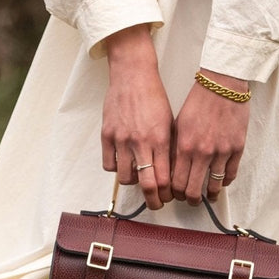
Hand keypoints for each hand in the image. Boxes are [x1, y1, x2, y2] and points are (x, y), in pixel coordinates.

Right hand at [100, 25, 172, 209]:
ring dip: (133, 181)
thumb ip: (169, 148)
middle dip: (153, 200)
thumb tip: (171, 173)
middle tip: (155, 203)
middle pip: (146, 184)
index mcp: (159, 139)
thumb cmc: (154, 97)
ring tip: (138, 176)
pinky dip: (116, 167)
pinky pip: (109, 164)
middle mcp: (140, 142)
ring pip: (125, 177)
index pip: (163, 179)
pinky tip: (123, 161)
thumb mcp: (169, 122)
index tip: (168, 198)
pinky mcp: (106, 135)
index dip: (166, 194)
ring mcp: (121, 139)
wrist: (132, 75)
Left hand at [171, 68, 249, 204]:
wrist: (222, 86)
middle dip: (190, 199)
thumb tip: (173, 170)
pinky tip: (222, 182)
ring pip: (215, 186)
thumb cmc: (199, 102)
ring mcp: (221, 152)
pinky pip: (231, 174)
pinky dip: (226, 182)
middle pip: (194, 190)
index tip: (176, 194)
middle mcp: (202, 152)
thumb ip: (176, 148)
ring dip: (210, 195)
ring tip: (209, 196)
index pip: (176, 182)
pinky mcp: (237, 148)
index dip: (175, 193)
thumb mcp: (179, 124)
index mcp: (184, 146)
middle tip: (191, 200)